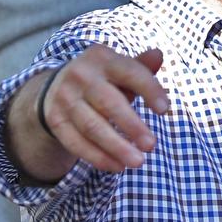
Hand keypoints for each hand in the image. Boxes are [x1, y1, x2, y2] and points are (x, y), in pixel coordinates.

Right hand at [39, 45, 168, 172]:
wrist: (57, 86)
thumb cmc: (103, 78)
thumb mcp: (120, 68)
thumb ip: (141, 67)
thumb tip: (158, 55)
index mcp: (101, 57)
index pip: (130, 73)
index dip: (149, 90)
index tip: (165, 111)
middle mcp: (80, 76)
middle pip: (109, 104)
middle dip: (132, 126)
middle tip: (152, 145)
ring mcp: (64, 98)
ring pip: (92, 127)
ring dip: (116, 147)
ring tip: (138, 162)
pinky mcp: (55, 120)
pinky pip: (76, 143)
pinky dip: (98, 157)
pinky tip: (117, 166)